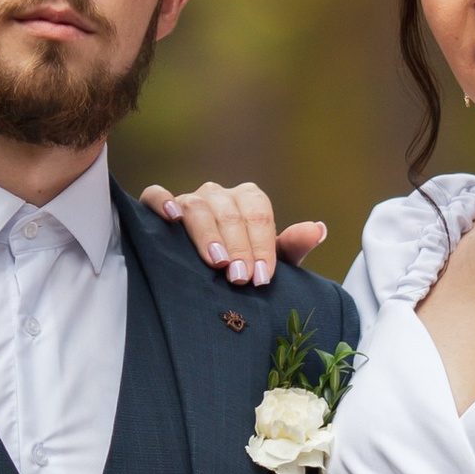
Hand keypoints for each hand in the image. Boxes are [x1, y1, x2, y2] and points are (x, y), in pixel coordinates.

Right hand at [138, 178, 327, 286]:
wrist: (211, 274)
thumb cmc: (243, 266)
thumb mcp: (270, 262)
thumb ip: (293, 246)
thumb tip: (318, 229)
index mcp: (249, 200)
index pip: (258, 213)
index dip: (261, 244)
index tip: (261, 277)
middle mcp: (219, 194)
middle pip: (230, 212)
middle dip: (238, 248)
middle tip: (241, 279)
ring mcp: (190, 198)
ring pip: (198, 207)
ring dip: (208, 235)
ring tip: (217, 262)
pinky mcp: (160, 206)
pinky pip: (156, 195)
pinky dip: (163, 203)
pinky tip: (172, 218)